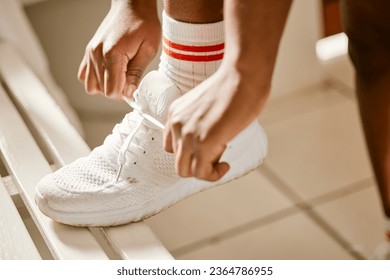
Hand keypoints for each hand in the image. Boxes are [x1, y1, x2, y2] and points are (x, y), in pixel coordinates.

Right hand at [78, 0, 160, 98]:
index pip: (112, 91)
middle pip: (102, 91)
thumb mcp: (148, 49)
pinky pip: (84, 75)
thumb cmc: (143, 24)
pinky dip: (96, 79)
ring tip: (119, 78)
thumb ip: (137, 73)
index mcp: (113, 55)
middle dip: (117, 91)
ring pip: (91, 86)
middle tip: (129, 81)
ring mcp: (90, 53)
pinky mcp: (89, 52)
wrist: (132, 5)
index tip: (133, 87)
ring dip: (105, 87)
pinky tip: (109, 74)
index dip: (124, 94)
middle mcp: (97, 55)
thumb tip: (129, 93)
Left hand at [163, 63, 267, 181]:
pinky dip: (214, 175)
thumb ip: (201, 124)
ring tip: (221, 161)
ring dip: (205, 171)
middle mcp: (176, 124)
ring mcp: (188, 135)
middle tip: (216, 157)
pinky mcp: (203, 143)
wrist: (243, 75)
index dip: (190, 153)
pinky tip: (225, 165)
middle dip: (197, 165)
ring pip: (186, 171)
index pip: (172, 146)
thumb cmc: (234, 86)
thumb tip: (213, 142)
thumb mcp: (206, 106)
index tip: (207, 150)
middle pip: (178, 161)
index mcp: (176, 113)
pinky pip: (202, 173)